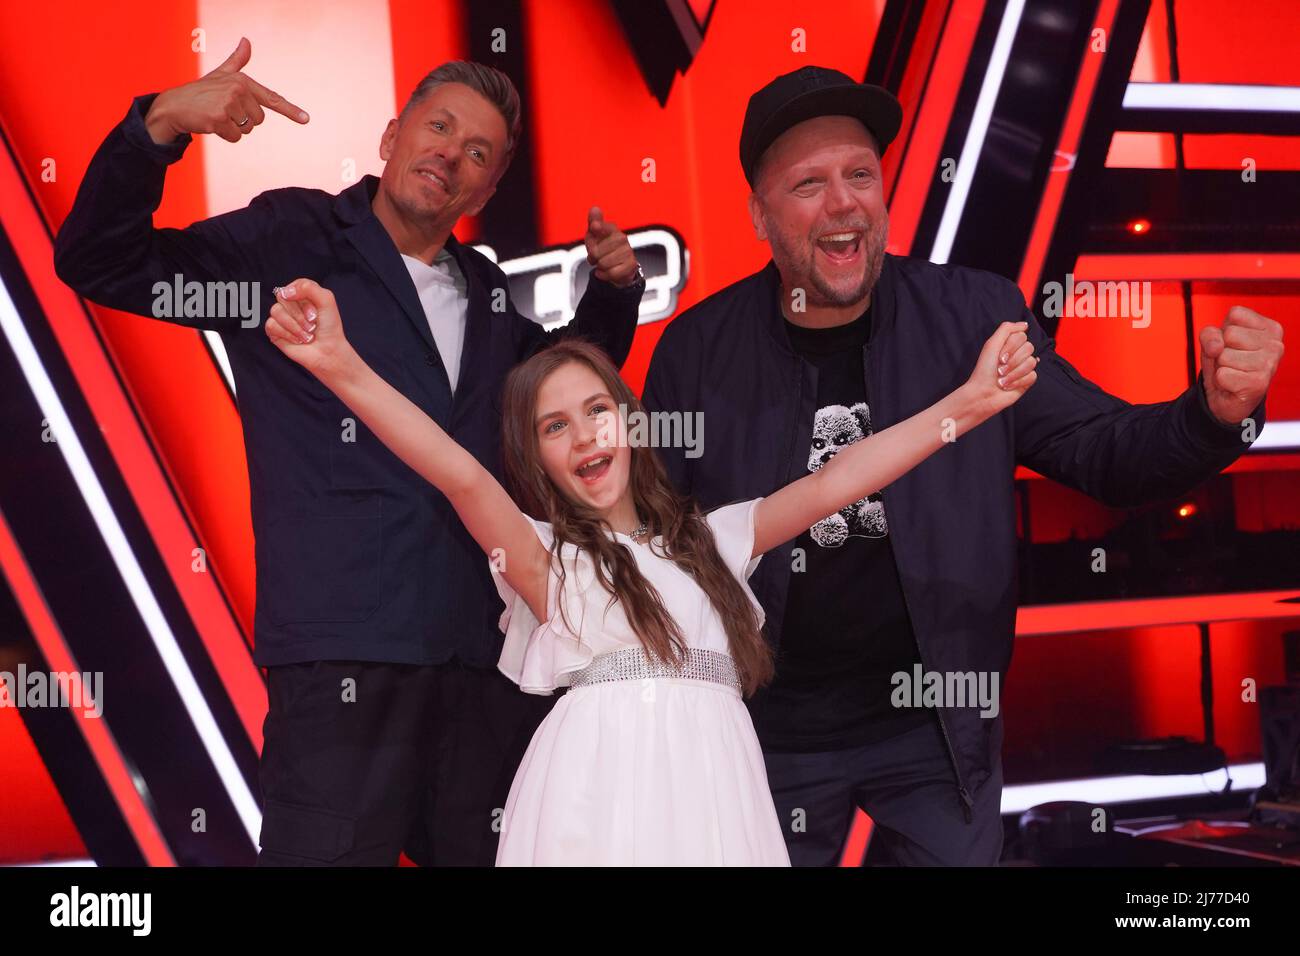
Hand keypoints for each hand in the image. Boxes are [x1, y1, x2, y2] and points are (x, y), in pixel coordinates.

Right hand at [145, 37, 308, 144]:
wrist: (174, 105)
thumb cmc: (200, 91)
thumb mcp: (221, 75)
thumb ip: (237, 61)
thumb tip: (246, 40)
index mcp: (242, 81)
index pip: (271, 98)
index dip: (290, 110)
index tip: (306, 119)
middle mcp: (238, 90)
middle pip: (259, 121)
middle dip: (243, 121)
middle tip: (224, 111)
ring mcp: (228, 104)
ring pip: (247, 130)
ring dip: (233, 129)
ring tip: (216, 116)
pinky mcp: (219, 118)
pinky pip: (235, 137)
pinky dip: (224, 135)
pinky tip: (211, 124)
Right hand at [265, 278, 353, 381]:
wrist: (328, 351)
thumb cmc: (329, 327)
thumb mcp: (327, 300)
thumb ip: (308, 287)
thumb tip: (285, 292)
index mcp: (302, 293)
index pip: (293, 286)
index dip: (304, 300)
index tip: (315, 312)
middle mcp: (289, 303)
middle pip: (282, 297)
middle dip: (300, 314)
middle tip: (312, 324)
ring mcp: (281, 317)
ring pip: (275, 311)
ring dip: (295, 326)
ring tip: (306, 334)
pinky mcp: (274, 331)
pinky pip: (271, 325)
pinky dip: (287, 334)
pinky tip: (297, 340)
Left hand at [583, 206, 638, 286]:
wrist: (616, 267)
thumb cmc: (603, 249)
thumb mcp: (594, 235)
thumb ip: (594, 221)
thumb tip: (595, 208)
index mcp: (611, 229)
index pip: (602, 225)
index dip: (596, 228)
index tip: (594, 228)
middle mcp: (621, 238)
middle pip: (596, 252)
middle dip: (592, 257)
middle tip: (596, 256)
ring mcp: (628, 251)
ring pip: (603, 263)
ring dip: (599, 267)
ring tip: (603, 263)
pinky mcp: (631, 265)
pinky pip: (612, 273)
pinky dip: (605, 275)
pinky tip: (606, 271)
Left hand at [966, 320, 1037, 415]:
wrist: (982, 393)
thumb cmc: (984, 370)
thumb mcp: (991, 344)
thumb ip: (1007, 329)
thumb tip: (1024, 325)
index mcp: (1009, 345)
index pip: (1021, 336)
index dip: (1011, 347)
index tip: (999, 356)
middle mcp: (1018, 354)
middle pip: (1029, 348)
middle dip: (1013, 360)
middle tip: (1000, 368)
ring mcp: (1023, 367)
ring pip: (1032, 362)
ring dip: (1014, 373)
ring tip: (1002, 379)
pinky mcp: (1027, 381)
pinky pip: (1033, 375)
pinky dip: (1018, 381)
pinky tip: (1008, 386)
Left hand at [1199, 306, 1283, 425]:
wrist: (1226, 398)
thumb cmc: (1225, 364)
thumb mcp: (1212, 341)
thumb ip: (1209, 334)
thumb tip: (1217, 348)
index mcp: (1270, 328)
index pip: (1236, 313)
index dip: (1224, 329)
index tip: (1232, 344)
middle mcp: (1275, 344)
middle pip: (1230, 333)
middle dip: (1222, 349)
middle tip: (1231, 361)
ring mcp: (1269, 364)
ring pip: (1224, 354)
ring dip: (1221, 366)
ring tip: (1233, 372)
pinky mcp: (1259, 383)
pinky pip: (1223, 374)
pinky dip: (1221, 380)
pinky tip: (1233, 384)